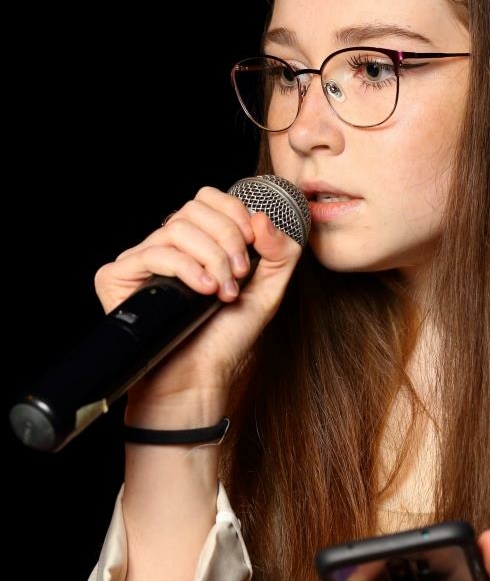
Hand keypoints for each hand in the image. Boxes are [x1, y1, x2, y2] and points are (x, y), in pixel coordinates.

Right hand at [95, 186, 302, 425]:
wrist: (197, 381)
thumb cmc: (225, 341)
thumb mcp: (267, 292)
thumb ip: (280, 253)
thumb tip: (262, 217)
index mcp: (197, 243)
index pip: (209, 199)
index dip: (234, 214)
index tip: (252, 247)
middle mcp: (167, 247)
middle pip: (194, 209)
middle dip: (227, 239)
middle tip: (240, 275)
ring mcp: (141, 260)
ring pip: (177, 228)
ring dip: (211, 257)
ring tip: (222, 291)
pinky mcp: (118, 277)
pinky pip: (154, 252)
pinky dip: (186, 268)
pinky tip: (203, 292)